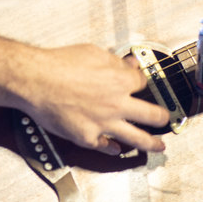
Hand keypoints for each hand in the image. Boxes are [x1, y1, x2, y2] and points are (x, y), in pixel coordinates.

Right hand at [0, 34, 169, 154]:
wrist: (35, 80)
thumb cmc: (59, 64)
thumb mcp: (93, 52)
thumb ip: (114, 61)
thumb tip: (128, 63)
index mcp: (121, 79)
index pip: (144, 83)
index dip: (146, 84)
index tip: (148, 86)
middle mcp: (118, 103)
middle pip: (153, 115)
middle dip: (163, 117)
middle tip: (166, 119)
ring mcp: (105, 123)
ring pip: (138, 138)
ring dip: (152, 143)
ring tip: (159, 147)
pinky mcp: (89, 137)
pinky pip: (107, 146)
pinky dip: (113, 148)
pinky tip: (117, 149)